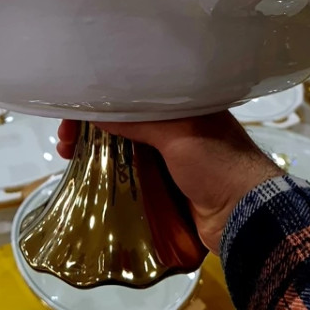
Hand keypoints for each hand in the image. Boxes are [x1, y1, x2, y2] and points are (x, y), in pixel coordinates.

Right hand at [56, 112, 281, 253]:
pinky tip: (86, 174)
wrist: (246, 216)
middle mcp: (175, 125)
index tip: (73, 111)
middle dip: (92, 126)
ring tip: (66, 156)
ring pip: (123, 146)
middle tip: (63, 139)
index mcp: (184, 103)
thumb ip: (138, 120)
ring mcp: (170, 156)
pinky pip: (130, 171)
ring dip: (95, 149)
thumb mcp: (179, 133)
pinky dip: (108, 170)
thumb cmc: (217, 164)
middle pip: (123, 119)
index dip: (101, 99)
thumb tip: (94, 111)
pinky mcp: (165, 183)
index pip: (133, 92)